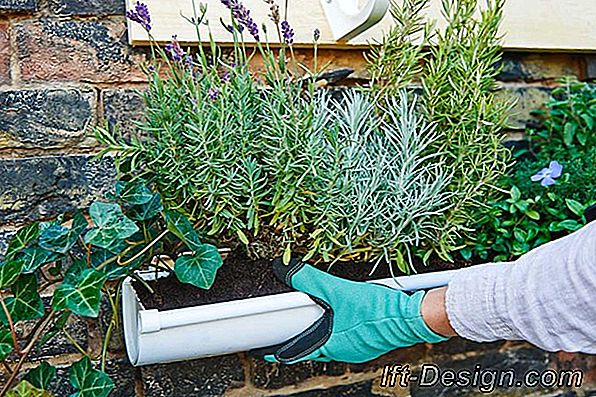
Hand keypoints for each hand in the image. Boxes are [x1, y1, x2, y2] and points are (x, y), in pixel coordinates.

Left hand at [260, 257, 448, 363]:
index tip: (268, 351)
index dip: (281, 351)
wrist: (411, 316)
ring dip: (327, 330)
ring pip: (335, 340)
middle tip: (294, 329)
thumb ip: (311, 280)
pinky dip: (344, 326)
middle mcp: (345, 351)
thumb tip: (287, 269)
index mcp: (332, 345)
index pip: (298, 352)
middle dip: (305, 338)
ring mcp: (360, 348)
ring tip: (322, 317)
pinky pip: (351, 336)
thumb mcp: (338, 290)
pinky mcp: (373, 341)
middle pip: (317, 346)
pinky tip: (349, 314)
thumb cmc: (378, 309)